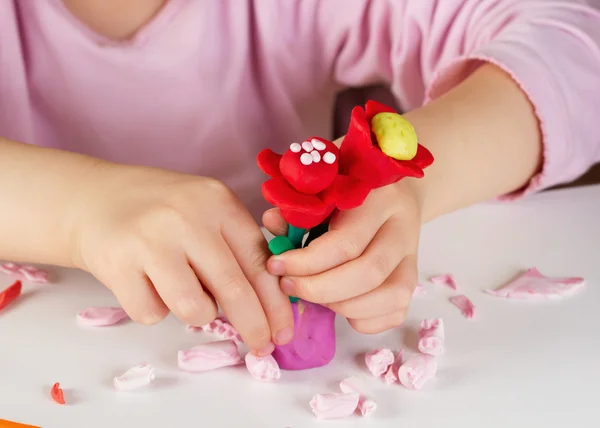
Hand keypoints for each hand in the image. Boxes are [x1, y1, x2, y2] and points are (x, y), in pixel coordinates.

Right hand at [69, 163, 293, 353]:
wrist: (93, 199)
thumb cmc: (160, 209)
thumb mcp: (204, 210)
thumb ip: (234, 245)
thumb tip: (267, 304)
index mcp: (216, 201)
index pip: (258, 260)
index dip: (276, 301)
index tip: (284, 329)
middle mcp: (187, 217)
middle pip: (234, 288)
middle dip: (254, 326)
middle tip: (261, 347)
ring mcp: (150, 240)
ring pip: (194, 309)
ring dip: (197, 314)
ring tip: (183, 291)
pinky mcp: (118, 264)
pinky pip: (152, 314)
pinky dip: (156, 309)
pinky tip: (147, 283)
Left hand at [263, 179, 420, 333]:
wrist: (393, 196)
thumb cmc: (348, 196)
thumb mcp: (324, 195)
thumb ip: (297, 211)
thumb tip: (271, 222)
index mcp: (379, 199)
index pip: (345, 242)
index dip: (306, 262)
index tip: (276, 266)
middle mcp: (402, 228)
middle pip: (368, 273)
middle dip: (320, 289)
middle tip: (289, 287)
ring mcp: (413, 257)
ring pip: (388, 297)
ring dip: (342, 307)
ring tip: (313, 297)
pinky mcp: (414, 280)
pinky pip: (395, 313)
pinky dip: (363, 320)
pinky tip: (338, 306)